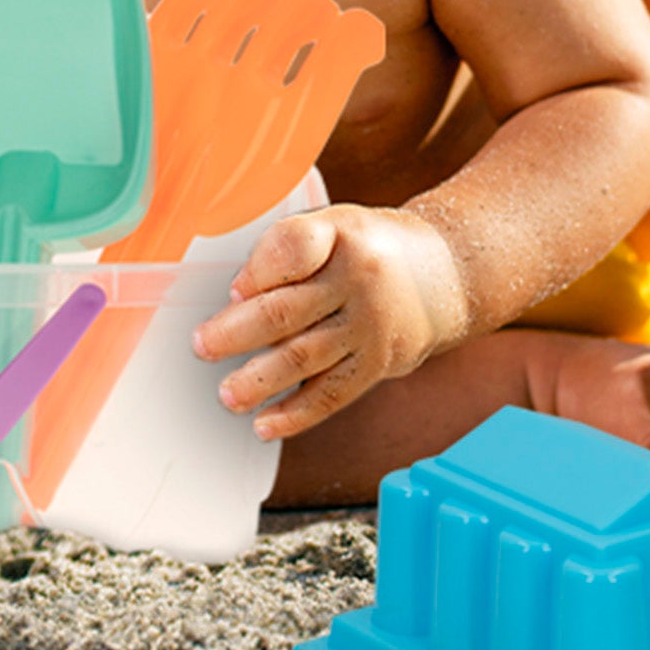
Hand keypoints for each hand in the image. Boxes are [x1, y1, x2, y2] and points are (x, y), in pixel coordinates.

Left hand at [191, 203, 462, 441]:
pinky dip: (296, 413)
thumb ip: (286, 249)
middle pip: (288, 309)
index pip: (294, 246)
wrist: (446, 274)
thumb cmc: (368, 249)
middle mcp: (359, 280)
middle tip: (203, 345)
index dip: (258, 270)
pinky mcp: (378, 364)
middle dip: (237, 332)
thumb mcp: (335, 225)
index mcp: (342, 233)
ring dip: (260, 380)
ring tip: (227, 394)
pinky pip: (332, 394)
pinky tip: (265, 423)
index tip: (234, 289)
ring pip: (305, 356)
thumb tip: (239, 296)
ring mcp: (370, 326)